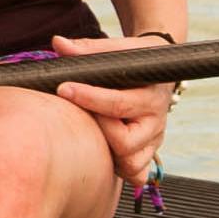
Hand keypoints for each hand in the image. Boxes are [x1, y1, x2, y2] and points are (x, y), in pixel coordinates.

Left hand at [47, 30, 177, 191]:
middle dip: (98, 130)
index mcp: (151, 94)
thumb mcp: (119, 49)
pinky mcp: (148, 153)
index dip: (89, 98)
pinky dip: (120, 169)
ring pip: (131, 163)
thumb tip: (58, 43)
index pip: (119, 103)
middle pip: (126, 142)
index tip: (63, 89)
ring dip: (107, 153)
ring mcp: (153, 140)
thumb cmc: (135, 60)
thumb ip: (88, 49)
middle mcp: (156, 120)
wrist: (159, 70)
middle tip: (78, 116)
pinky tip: (103, 155)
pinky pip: (136, 174)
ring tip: (89, 134)